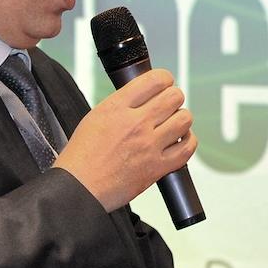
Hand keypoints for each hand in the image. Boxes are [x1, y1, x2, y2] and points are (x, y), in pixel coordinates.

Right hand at [53, 69, 195, 211]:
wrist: (79, 188)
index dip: (165, 78)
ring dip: (181, 118)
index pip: (156, 79)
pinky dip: (188, 141)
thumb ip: (123, 103)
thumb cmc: (82, 155)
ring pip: (185, 119)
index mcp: (118, 107)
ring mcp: (149, 146)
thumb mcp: (97, 115)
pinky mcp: (157, 168)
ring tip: (173, 123)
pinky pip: (187, 148)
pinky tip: (180, 140)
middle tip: (168, 104)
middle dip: (174, 97)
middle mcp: (136, 123)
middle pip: (174, 96)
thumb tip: (145, 95)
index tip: (164, 84)